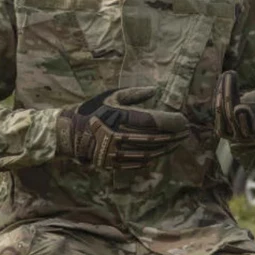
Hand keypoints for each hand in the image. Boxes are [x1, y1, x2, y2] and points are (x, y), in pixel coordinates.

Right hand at [56, 87, 188, 168]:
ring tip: (179, 142)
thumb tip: (155, 90)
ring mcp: (115, 152)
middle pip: (155, 138)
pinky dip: (154, 157)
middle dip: (174, 135)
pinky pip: (138, 162)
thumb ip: (135, 94)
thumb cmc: (92, 110)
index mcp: (119, 116)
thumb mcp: (111, 96)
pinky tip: (163, 152)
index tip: (184, 121)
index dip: (172, 122)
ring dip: (167, 148)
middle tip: (187, 132)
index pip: (154, 121)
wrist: (68, 134)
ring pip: (149, 152)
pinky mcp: (112, 163)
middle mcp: (118, 135)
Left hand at [214, 71, 254, 141]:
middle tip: (234, 92)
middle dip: (234, 105)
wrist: (249, 117)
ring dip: (225, 95)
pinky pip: (219, 119)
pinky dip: (218, 102)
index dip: (249, 121)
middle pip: (238, 121)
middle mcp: (248, 135)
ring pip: (227, 117)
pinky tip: (220, 86)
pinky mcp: (223, 131)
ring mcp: (234, 135)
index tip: (243, 108)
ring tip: (227, 76)